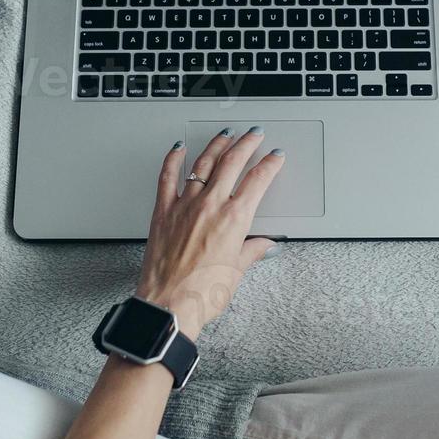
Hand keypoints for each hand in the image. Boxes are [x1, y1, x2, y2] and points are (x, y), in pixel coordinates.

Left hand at [136, 129, 283, 335]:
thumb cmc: (202, 293)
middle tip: (254, 133)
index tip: (276, 156)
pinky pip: (167, 176)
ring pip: (203, 163)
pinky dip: (173, 159)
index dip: (270, 164)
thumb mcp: (237, 272)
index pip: (258, 180)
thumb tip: (265, 244)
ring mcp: (185, 205)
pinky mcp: (163, 211)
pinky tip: (179, 148)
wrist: (170, 305)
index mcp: (234, 219)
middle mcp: (210, 206)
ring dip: (217, 145)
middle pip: (232, 162)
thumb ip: (252, 251)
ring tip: (226, 134)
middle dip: (246, 143)